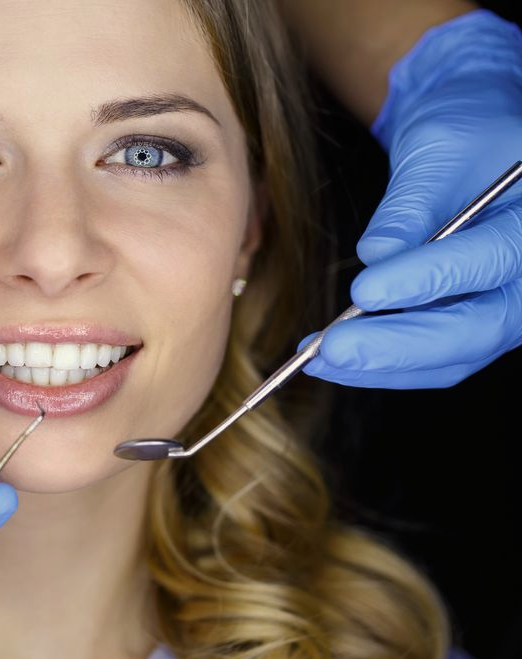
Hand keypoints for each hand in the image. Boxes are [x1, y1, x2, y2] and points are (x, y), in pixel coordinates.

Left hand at [300, 10, 521, 388]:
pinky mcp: (478, 324)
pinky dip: (386, 365)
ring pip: (454, 356)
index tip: (364, 290)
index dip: (427, 280)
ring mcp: (509, 307)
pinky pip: (438, 359)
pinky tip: (333, 359)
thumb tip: (376, 257)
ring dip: (382, 365)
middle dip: (398, 346)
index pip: (491, 260)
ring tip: (317, 358)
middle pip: (476, 329)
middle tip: (332, 349)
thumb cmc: (465, 131)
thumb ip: (410, 205)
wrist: (476, 142)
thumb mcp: (438, 148)